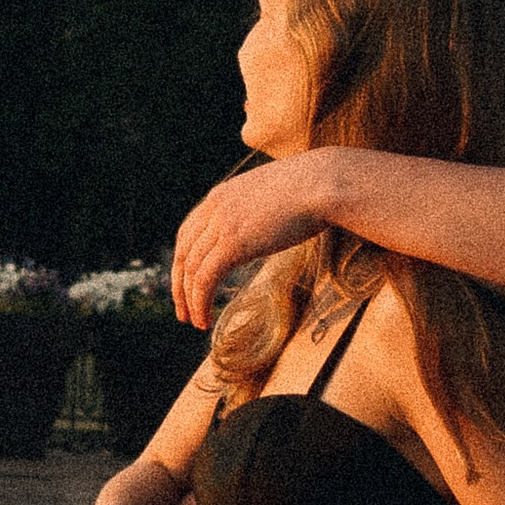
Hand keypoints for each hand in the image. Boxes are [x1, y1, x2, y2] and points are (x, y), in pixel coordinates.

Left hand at [171, 155, 335, 326]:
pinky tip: (205, 320)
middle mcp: (215, 207)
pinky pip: (205, 279)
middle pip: (183, 251)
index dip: (185, 260)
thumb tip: (271, 227)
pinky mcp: (233, 243)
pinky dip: (200, 302)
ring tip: (196, 322)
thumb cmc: (315, 188)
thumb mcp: (275, 197)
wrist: (324, 182)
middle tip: (184, 311)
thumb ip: (262, 210)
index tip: (188, 282)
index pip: (189, 231)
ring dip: (189, 300)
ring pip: (191, 269)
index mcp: (223, 195)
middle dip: (180, 284)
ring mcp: (222, 224)